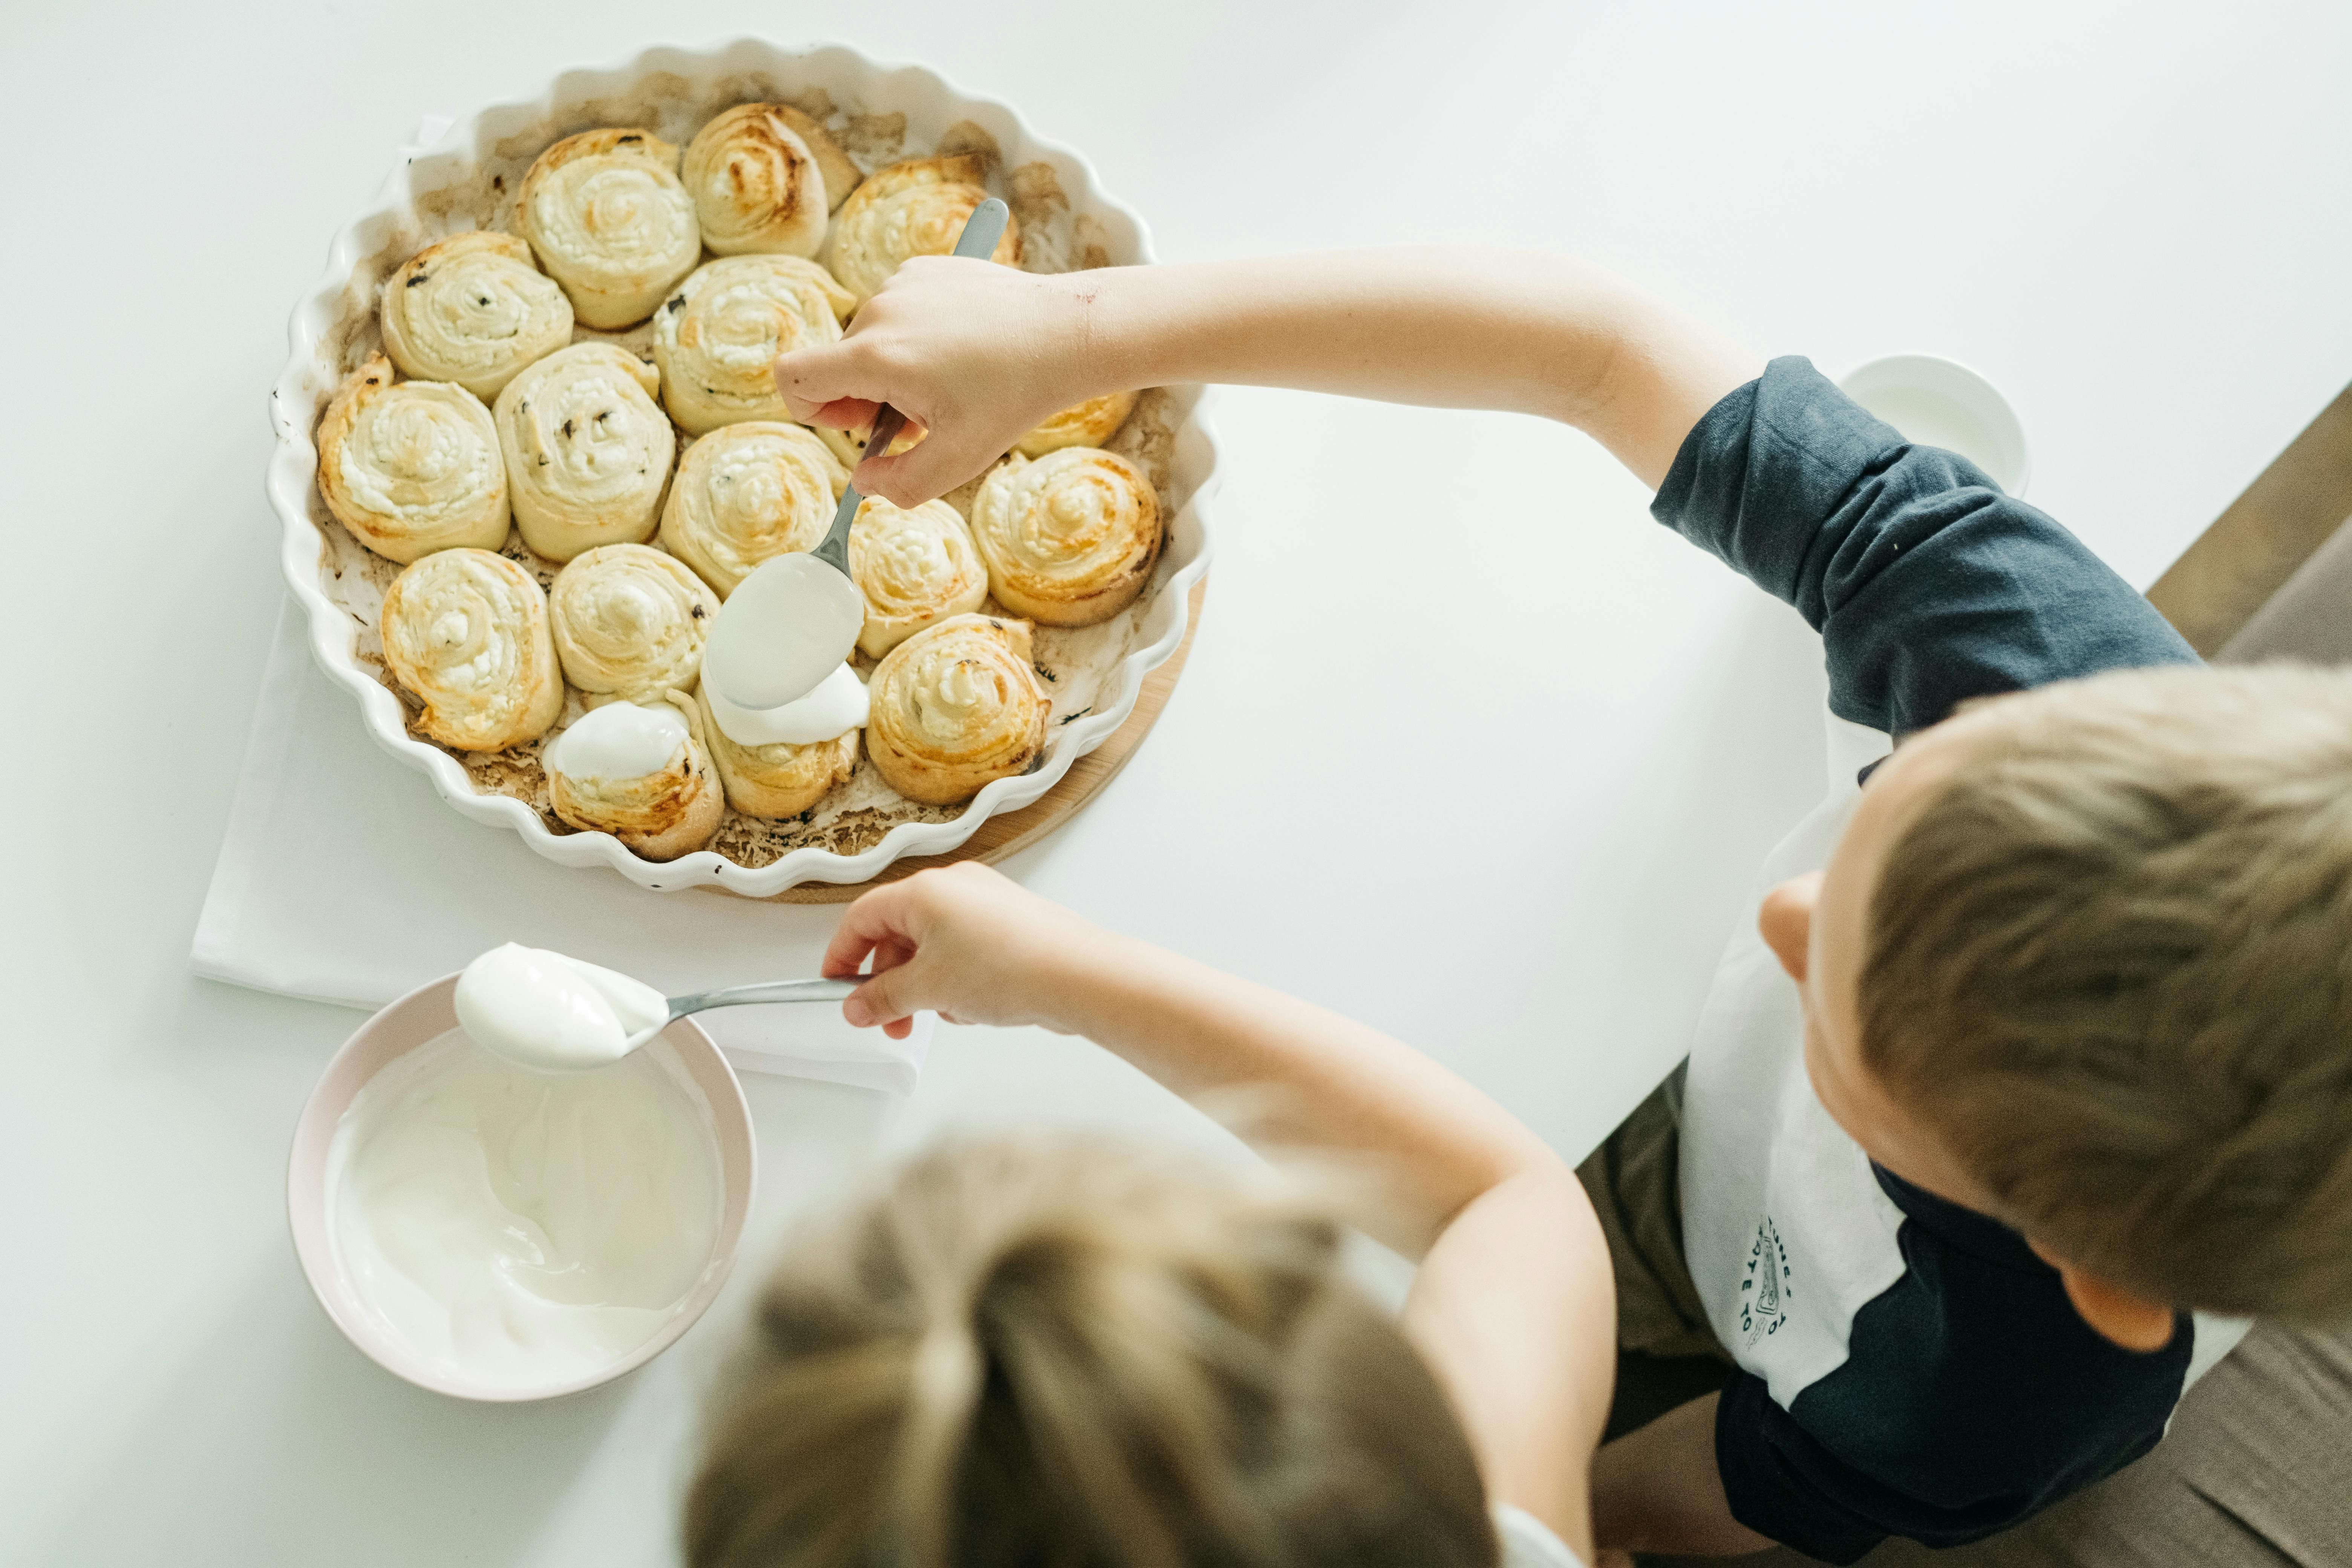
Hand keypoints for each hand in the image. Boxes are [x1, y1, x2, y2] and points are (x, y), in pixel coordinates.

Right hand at [774, 257, 1109, 506]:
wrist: (1067, 332)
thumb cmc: (1017, 394)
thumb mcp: (959, 459)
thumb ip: (899, 484)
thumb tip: (864, 481)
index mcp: (877, 356)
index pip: (793, 376)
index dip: (812, 410)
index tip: (858, 424)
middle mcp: (879, 310)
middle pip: (837, 365)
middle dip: (866, 398)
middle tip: (920, 416)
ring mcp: (901, 282)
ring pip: (868, 340)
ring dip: (893, 369)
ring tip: (950, 382)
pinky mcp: (923, 268)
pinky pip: (896, 312)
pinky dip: (915, 337)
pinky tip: (961, 350)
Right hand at [822, 863, 1109, 1038]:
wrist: (1079, 976)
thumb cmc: (1010, 967)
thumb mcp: (928, 989)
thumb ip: (882, 998)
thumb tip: (857, 1006)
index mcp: (924, 890)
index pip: (862, 917)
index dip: (841, 956)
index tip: (836, 990)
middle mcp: (954, 888)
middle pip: (897, 934)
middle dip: (888, 983)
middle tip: (890, 1021)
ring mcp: (985, 904)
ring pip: (932, 947)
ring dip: (926, 986)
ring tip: (948, 1013)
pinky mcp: (1010, 925)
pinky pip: (965, 952)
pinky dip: (958, 980)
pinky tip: (976, 1006)